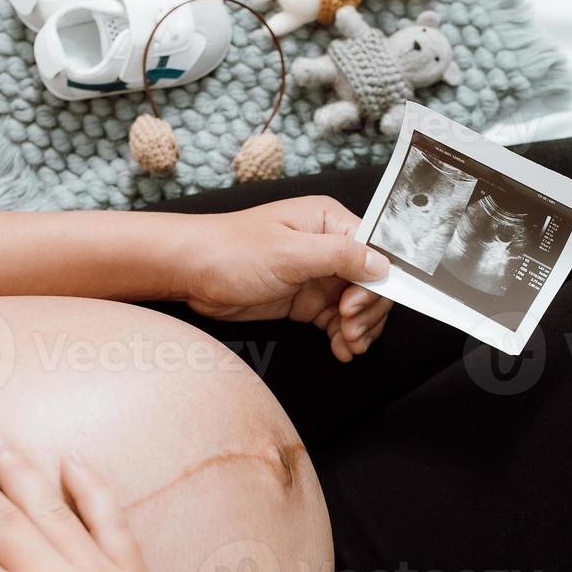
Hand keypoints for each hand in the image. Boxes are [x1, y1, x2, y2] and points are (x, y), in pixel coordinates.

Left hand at [178, 196, 396, 361]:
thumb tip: (382, 265)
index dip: (374, 284)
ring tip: (348, 345)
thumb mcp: (288, 252)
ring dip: (359, 328)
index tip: (354, 307)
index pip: (374, 253)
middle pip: (371, 283)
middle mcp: (329, 246)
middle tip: (351, 332)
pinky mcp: (306, 299)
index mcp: (329, 222)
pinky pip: (337, 319)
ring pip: (358, 305)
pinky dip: (343, 336)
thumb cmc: (230, 251)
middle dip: (368, 312)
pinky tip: (341, 349)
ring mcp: (318, 275)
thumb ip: (339, 256)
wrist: (190, 273)